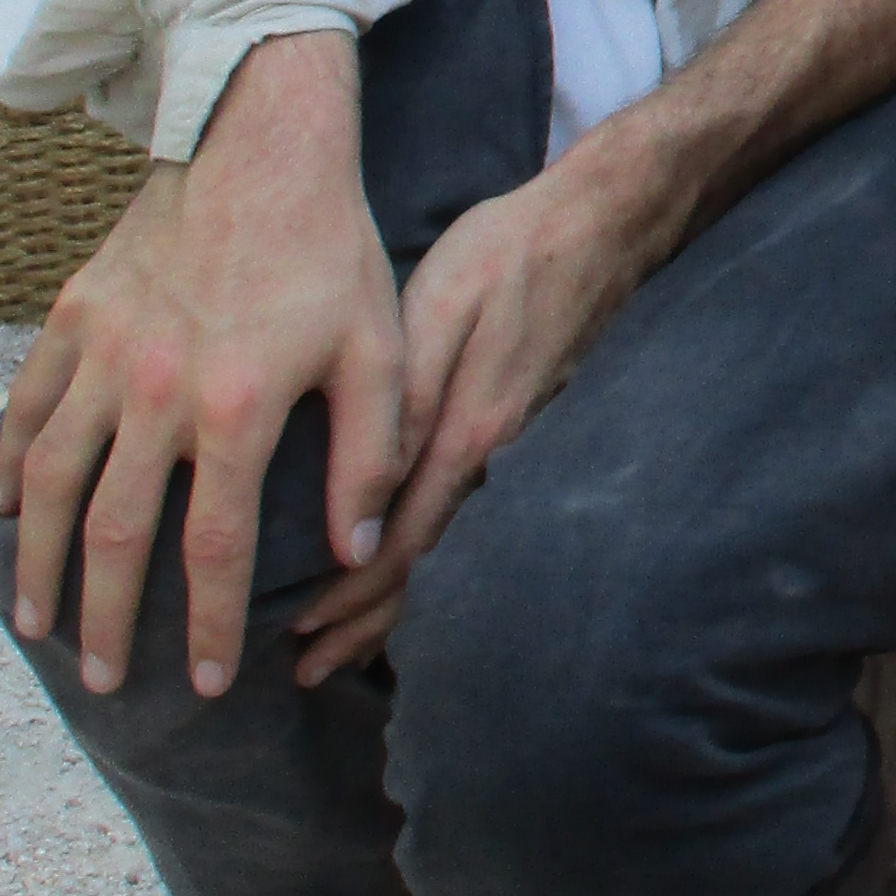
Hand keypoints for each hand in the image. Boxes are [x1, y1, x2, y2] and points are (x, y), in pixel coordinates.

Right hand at [0, 31, 398, 698]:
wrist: (262, 142)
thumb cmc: (331, 249)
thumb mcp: (377, 349)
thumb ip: (368, 453)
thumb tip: (352, 551)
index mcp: (238, 407)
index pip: (214, 549)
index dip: (205, 625)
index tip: (202, 683)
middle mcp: (157, 390)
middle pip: (113, 533)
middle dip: (105, 618)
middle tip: (101, 678)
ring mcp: (105, 352)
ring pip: (51, 480)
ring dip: (38, 559)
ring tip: (36, 620)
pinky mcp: (74, 315)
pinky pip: (28, 405)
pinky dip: (8, 462)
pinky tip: (4, 511)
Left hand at [288, 125, 667, 681]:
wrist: (600, 225)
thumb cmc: (510, 252)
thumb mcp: (443, 304)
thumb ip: (406, 397)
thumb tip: (369, 486)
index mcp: (470, 433)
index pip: (399, 544)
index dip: (347, 598)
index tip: (294, 636)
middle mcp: (496, 459)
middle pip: (425, 569)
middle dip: (363, 624)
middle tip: (304, 670)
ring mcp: (516, 451)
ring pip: (449, 552)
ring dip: (396, 605)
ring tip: (345, 647)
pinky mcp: (521, 433)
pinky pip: (467, 521)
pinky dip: (429, 563)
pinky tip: (408, 575)